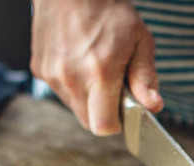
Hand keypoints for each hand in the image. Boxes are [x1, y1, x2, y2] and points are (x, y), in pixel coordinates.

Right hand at [30, 0, 162, 134]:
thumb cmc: (108, 9)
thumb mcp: (139, 39)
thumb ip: (145, 77)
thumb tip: (153, 106)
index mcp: (100, 72)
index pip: (103, 126)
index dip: (116, 124)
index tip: (123, 111)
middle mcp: (72, 77)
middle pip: (88, 121)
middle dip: (103, 112)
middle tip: (112, 86)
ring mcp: (52, 74)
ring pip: (74, 107)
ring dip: (87, 98)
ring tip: (94, 67)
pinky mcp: (40, 69)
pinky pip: (60, 91)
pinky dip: (72, 84)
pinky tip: (79, 60)